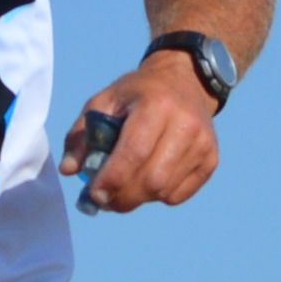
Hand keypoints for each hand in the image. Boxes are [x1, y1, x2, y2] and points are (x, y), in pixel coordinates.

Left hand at [59, 51, 220, 212]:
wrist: (185, 81)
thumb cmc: (138, 94)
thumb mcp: (104, 101)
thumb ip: (81, 135)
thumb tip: (70, 170)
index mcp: (156, 105)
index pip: (134, 152)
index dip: (112, 179)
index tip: (94, 194)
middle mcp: (185, 124)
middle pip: (152, 179)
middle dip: (123, 197)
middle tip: (104, 200)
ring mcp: (203, 144)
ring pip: (164, 191)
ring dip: (138, 198)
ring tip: (124, 188)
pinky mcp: (210, 159)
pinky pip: (178, 195)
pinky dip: (156, 196)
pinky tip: (148, 178)